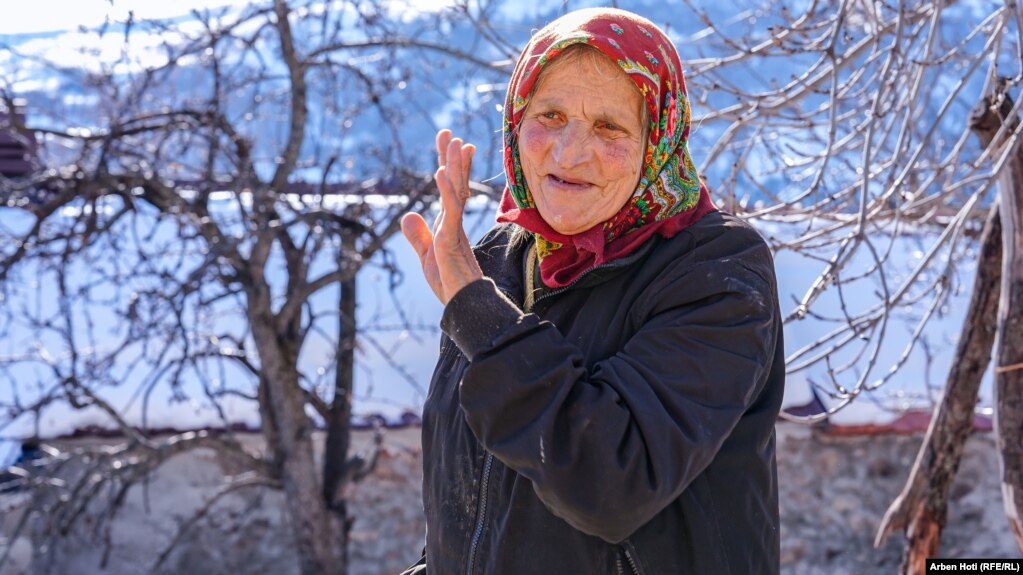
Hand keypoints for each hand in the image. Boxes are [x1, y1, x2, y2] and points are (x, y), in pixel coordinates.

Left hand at [402, 129, 483, 304]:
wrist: (461, 304)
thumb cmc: (449, 283)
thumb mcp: (426, 255)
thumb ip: (417, 235)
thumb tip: (408, 214)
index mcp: (448, 222)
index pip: (448, 187)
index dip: (448, 164)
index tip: (448, 141)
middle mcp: (453, 221)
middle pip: (455, 183)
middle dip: (452, 157)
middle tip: (449, 133)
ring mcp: (455, 228)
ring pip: (457, 192)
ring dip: (455, 166)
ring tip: (455, 143)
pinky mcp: (452, 239)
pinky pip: (451, 211)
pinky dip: (446, 191)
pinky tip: (441, 173)